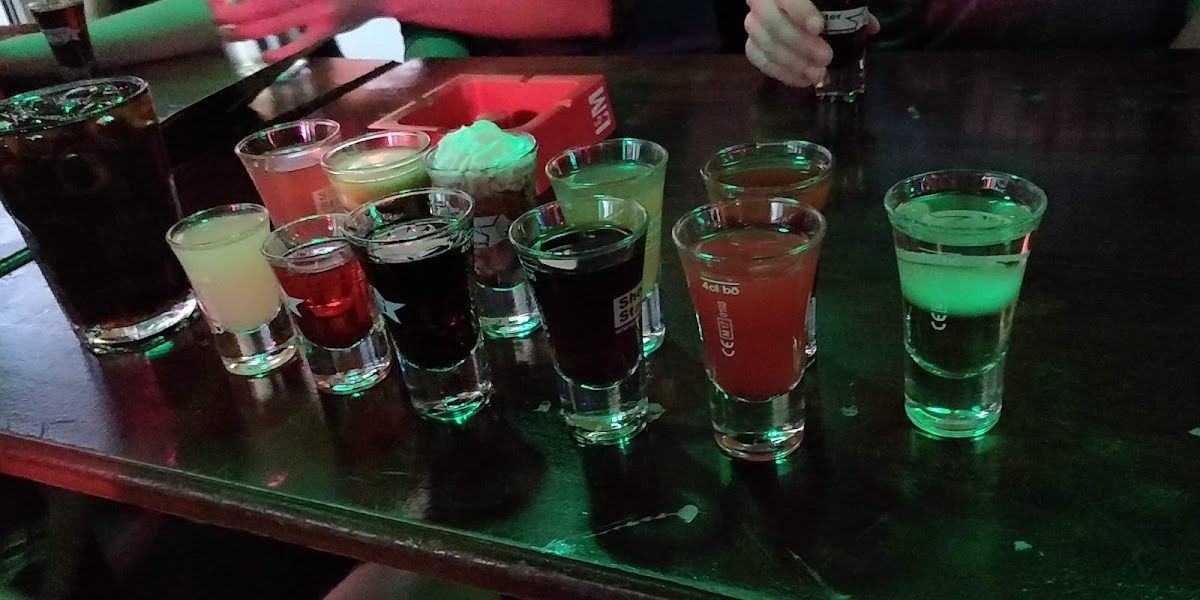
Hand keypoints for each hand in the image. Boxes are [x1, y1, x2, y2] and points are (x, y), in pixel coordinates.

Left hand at [207, 0, 376, 61]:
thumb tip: (251, 3)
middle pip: (259, 5)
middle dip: (231, 13)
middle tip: (215, 15)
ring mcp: (317, 13)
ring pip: (274, 24)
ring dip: (247, 31)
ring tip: (228, 33)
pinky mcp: (328, 30)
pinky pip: (302, 44)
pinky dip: (282, 52)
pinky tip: (265, 55)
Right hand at [744, 0, 879, 86]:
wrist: (799, 12)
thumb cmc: (821, 4)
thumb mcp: (838, 0)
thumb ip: (851, 7)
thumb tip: (871, 27)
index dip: (799, 10)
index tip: (819, 28)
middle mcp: (762, 1)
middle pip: (768, 20)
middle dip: (798, 42)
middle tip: (826, 58)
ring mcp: (753, 22)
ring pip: (761, 41)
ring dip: (790, 62)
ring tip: (817, 74)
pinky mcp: (752, 43)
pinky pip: (757, 58)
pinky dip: (779, 71)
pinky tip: (801, 79)